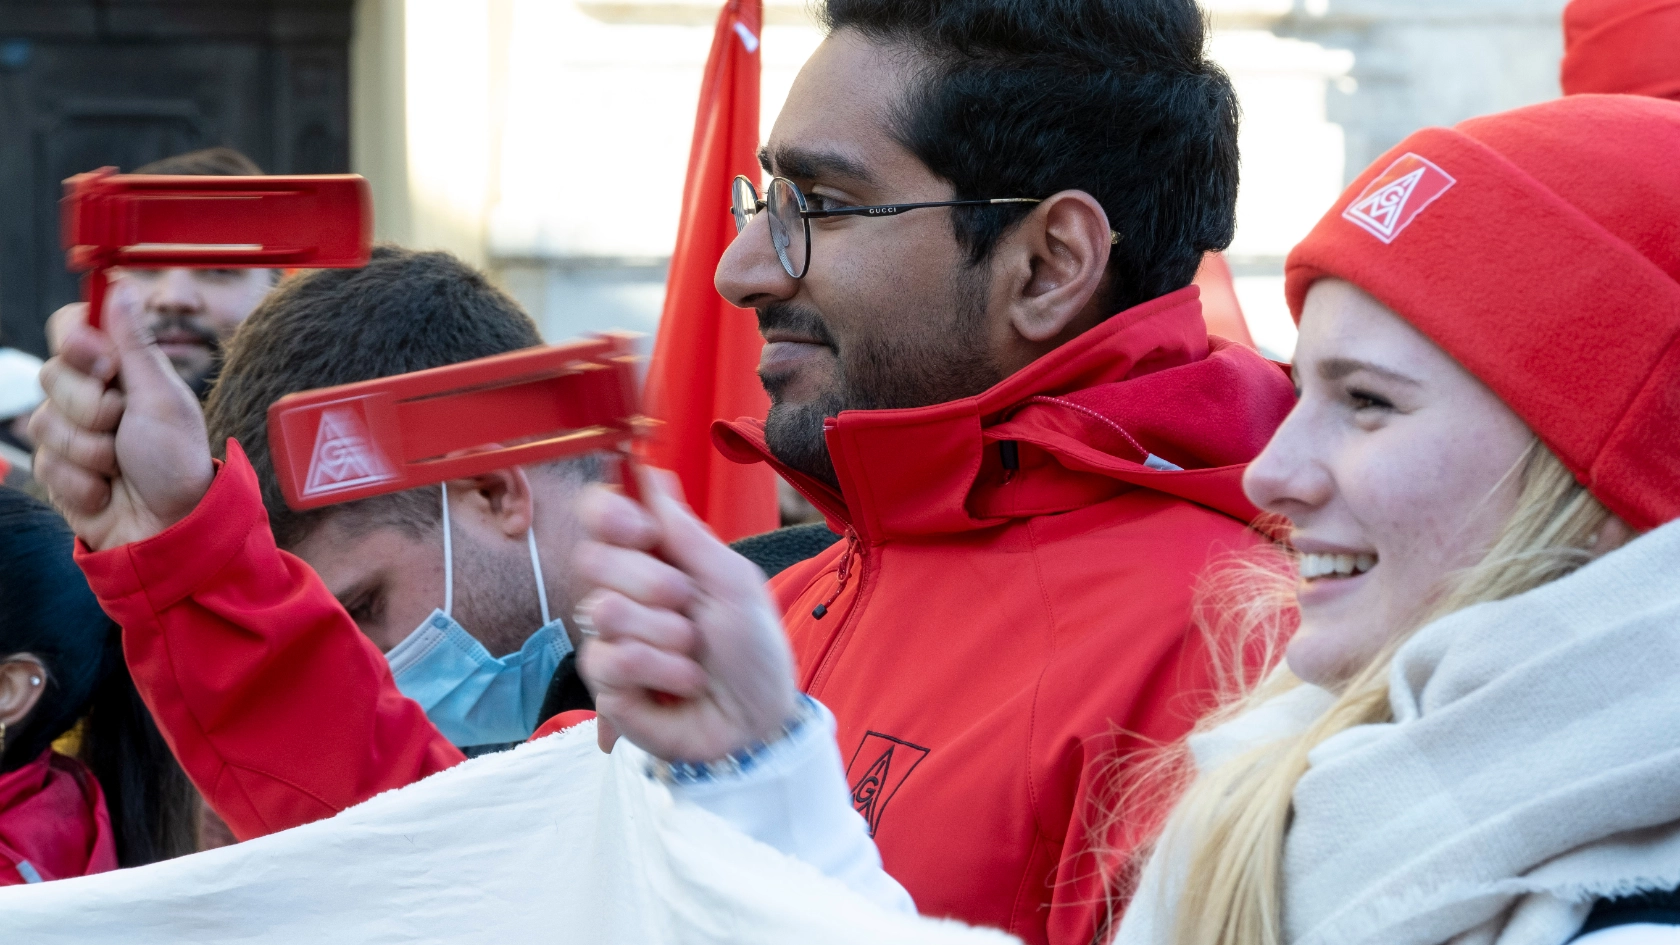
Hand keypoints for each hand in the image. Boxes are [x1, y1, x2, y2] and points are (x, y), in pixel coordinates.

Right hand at [30, 294, 213, 549]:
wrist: (170, 526)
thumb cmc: (176, 460)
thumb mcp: (162, 396)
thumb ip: (135, 344)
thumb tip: (121, 287)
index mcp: (119, 368)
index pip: (69, 327)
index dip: (78, 343)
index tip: (107, 366)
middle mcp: (88, 393)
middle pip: (52, 372)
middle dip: (94, 408)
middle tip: (125, 427)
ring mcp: (69, 431)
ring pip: (43, 421)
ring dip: (91, 450)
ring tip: (122, 464)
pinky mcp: (56, 468)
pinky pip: (45, 462)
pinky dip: (83, 480)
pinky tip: (107, 489)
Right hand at [576, 468, 797, 763]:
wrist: (760, 719)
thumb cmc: (753, 649)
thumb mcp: (732, 580)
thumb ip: (686, 530)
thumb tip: (649, 470)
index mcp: (653, 558)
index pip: (599, 514)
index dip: (610, 515)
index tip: (643, 531)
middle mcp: (623, 593)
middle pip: (592, 558)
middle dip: (652, 582)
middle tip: (689, 605)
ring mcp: (610, 641)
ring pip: (603, 613)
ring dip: (666, 635)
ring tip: (694, 654)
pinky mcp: (606, 688)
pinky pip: (611, 662)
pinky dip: (660, 671)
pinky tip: (682, 684)